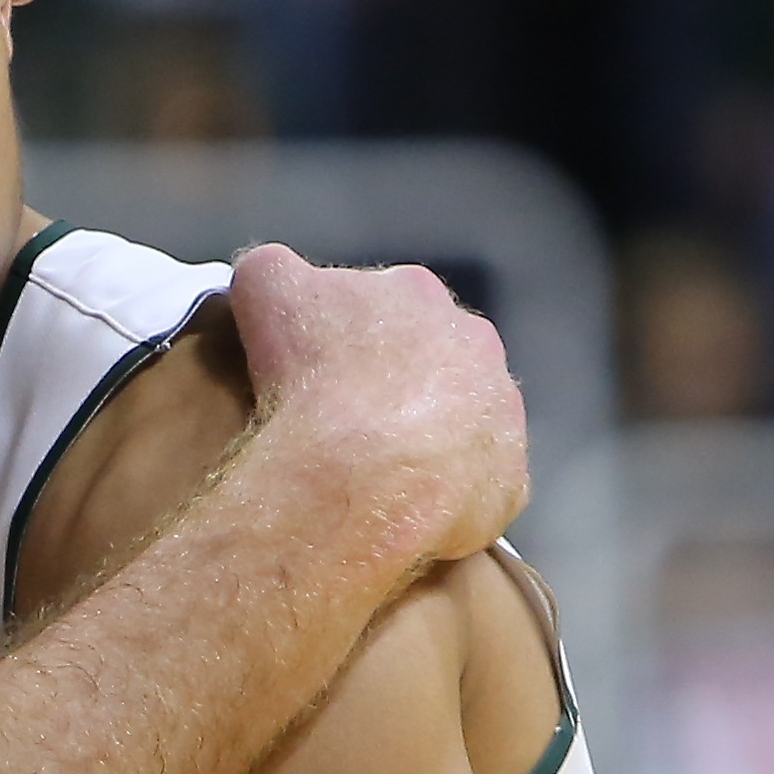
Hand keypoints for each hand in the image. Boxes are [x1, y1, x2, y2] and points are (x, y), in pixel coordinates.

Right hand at [225, 242, 526, 568]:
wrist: (359, 476)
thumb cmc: (312, 377)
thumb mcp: (266, 287)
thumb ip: (274, 270)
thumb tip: (275, 277)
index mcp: (418, 292)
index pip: (380, 304)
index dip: (344, 334)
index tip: (316, 366)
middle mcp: (475, 342)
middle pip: (429, 357)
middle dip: (394, 380)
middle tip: (345, 417)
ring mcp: (499, 413)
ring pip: (461, 419)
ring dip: (427, 434)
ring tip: (376, 466)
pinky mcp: (507, 481)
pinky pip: (474, 484)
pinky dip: (444, 492)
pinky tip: (405, 503)